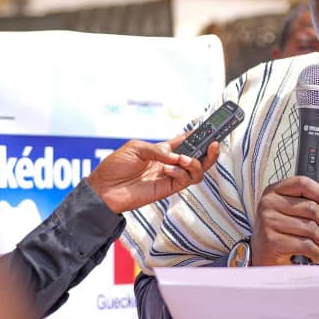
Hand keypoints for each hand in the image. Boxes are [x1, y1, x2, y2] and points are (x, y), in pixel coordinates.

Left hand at [86, 131, 218, 213]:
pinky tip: (169, 170)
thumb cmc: (115, 166)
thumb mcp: (136, 148)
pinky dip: (181, 173)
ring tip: (185, 160)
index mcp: (162, 151)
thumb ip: (159, 150)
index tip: (211, 129)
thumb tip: (178, 156)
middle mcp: (170, 163)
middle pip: (198, 158)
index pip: (186, 142)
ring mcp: (170, 177)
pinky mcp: (167, 189)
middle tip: (215, 144)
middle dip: (209, 152)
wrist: (104, 189)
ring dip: (195, 163)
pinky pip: (185, 182)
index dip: (199, 136)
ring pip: (196, 171)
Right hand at [251, 176, 318, 265]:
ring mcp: (268, 222)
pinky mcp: (272, 242)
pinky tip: (313, 254)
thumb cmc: (280, 233)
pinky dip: (315, 253)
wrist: (262, 258)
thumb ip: (315, 197)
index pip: (302, 183)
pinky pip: (306, 245)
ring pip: (311, 228)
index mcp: (273, 192)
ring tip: (318, 246)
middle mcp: (268, 204)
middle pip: (311, 208)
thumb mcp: (295, 211)